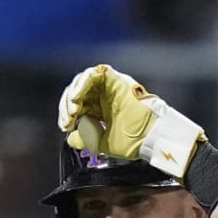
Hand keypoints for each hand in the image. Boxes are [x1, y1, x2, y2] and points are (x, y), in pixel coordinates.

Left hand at [56, 63, 205, 178]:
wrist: (151, 135)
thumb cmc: (133, 140)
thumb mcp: (102, 143)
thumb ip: (85, 140)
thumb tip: (70, 138)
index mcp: (101, 109)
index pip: (77, 105)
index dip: (67, 114)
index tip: (66, 126)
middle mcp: (104, 95)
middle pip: (77, 92)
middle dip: (67, 105)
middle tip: (69, 119)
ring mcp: (109, 86)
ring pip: (82, 81)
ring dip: (74, 94)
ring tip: (74, 109)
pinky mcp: (115, 79)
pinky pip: (94, 74)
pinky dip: (82, 84)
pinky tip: (78, 98)